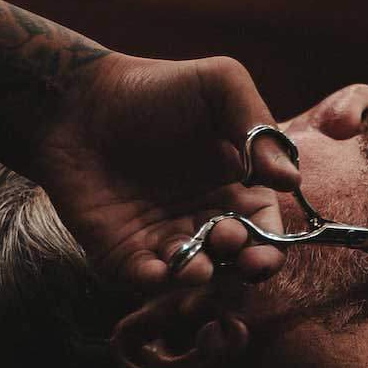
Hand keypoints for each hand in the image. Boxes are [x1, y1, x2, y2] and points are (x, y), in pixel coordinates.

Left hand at [26, 53, 302, 291]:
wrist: (78, 100)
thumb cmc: (153, 88)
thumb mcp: (219, 85)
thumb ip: (258, 127)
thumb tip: (289, 181)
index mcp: (237, 190)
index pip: (265, 231)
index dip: (269, 246)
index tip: (262, 247)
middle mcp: (205, 221)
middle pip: (236, 264)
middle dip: (239, 267)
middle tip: (225, 241)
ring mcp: (164, 240)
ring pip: (194, 277)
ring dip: (200, 278)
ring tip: (194, 265)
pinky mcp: (124, 253)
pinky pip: (145, 280)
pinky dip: (155, 282)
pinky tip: (157, 270)